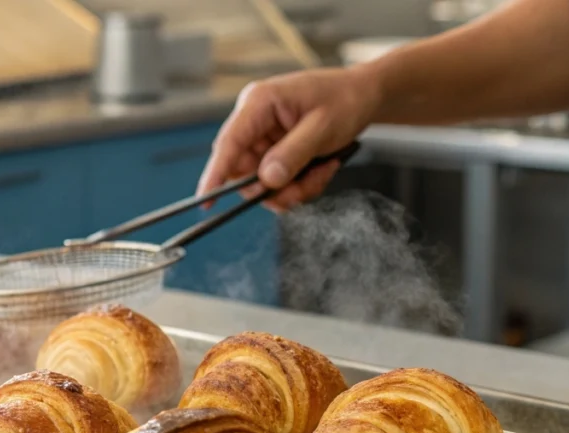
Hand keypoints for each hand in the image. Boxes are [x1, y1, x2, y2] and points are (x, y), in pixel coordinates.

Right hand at [198, 68, 381, 211]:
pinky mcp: (273, 152)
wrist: (363, 96)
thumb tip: (267, 180)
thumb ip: (294, 154)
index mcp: (260, 102)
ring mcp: (263, 138)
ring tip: (321, 172)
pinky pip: (275, 182)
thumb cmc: (345, 100)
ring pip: (260, 182)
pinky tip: (320, 169)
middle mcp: (254, 121)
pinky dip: (299, 185)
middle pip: (243, 171)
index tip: (205, 200)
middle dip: (273, 188)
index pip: (228, 143)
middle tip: (303, 189)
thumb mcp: (324, 127)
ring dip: (291, 189)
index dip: (215, 173)